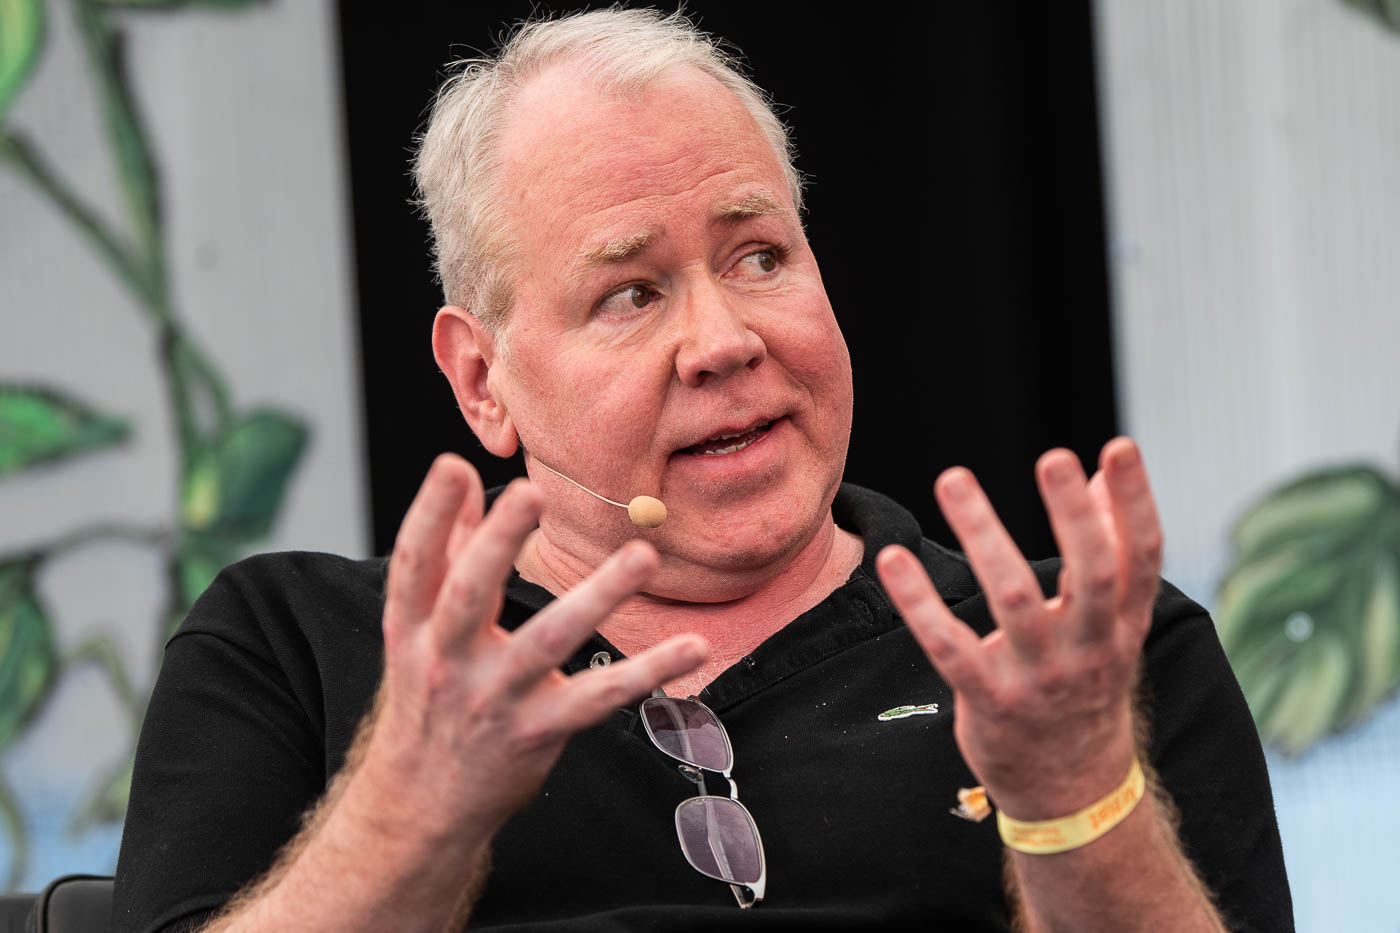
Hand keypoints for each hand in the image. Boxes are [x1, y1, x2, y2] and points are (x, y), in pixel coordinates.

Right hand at [360, 454, 707, 841]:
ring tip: (642, 557)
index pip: (415, 564)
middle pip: (469, 595)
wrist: (419, 804)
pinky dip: (649, 671)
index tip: (450, 465)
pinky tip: (690, 645)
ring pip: (548, 641)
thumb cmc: (427, 698)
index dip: (429, 514)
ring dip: (598, 596)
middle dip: (497, 543)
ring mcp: (494, 699)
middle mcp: (446, 661)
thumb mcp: (416, 633)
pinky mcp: (539, 731)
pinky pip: (601, 697)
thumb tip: (465, 481)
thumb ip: (443, 556)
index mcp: (411, 629)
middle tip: (529, 491)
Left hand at [875, 437, 1162, 819]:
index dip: (1134, 502)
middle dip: (1073, 516)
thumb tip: (1108, 472)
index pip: (1140, 556)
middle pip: (1090, 574)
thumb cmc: (1087, 682)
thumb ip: (1112, 552)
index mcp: (1123, 624)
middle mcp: (1089, 648)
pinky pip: (949, 646)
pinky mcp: (988, 699)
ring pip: (1012, 600)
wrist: (1072, 786)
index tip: (1120, 447)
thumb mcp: (1113, 625)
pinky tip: (893, 559)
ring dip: (982, 536)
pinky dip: (919, 603)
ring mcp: (1039, 677)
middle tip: (1054, 456)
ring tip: (954, 477)